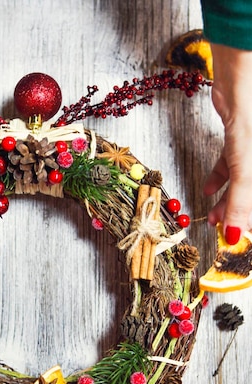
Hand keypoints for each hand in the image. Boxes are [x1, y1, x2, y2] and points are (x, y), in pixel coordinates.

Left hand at [204, 44, 251, 243]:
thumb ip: (241, 201)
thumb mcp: (246, 167)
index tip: (238, 235)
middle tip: (221, 229)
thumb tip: (236, 234)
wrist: (242, 75)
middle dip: (238, 212)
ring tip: (213, 215)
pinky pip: (233, 164)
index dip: (251, 219)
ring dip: (227, 199)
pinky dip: (221, 177)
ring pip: (243, 180)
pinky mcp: (242, 136)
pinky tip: (209, 189)